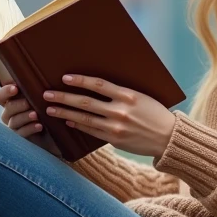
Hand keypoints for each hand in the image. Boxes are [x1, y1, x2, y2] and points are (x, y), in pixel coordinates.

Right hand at [0, 84, 61, 157]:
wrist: (55, 134)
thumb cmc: (46, 112)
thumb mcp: (41, 100)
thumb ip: (35, 90)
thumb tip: (37, 75)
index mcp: (10, 102)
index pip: (0, 96)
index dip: (5, 92)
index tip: (15, 88)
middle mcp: (9, 115)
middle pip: (7, 108)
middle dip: (18, 104)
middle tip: (29, 102)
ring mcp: (14, 127)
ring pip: (14, 121)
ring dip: (25, 116)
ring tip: (36, 114)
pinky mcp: (21, 139)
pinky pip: (21, 133)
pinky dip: (30, 128)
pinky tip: (39, 125)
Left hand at [42, 74, 175, 158]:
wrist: (168, 137)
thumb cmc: (155, 113)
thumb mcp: (142, 97)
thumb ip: (121, 93)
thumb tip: (97, 86)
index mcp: (128, 95)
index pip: (98, 84)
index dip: (80, 80)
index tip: (65, 77)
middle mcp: (120, 110)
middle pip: (85, 102)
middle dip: (64, 98)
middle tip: (47, 94)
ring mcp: (116, 126)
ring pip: (84, 118)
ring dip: (65, 113)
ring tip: (50, 109)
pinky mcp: (114, 139)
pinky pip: (91, 131)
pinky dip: (78, 125)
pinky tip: (67, 121)